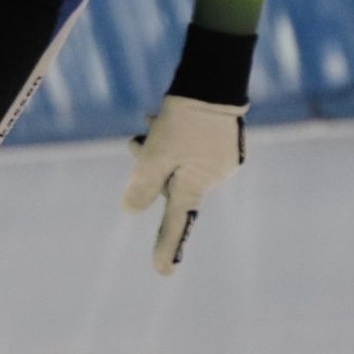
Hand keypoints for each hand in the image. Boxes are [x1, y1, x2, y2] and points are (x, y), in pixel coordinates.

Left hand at [122, 95, 246, 274]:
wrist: (214, 81)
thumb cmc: (184, 119)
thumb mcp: (156, 153)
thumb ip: (143, 184)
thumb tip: (131, 210)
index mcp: (195, 186)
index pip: (176, 223)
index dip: (167, 247)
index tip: (162, 273)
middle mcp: (212, 178)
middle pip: (170, 183)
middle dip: (150, 166)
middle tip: (138, 142)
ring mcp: (221, 160)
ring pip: (177, 163)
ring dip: (159, 148)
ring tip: (154, 121)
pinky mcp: (223, 143)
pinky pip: (191, 149)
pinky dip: (175, 139)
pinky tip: (168, 116)